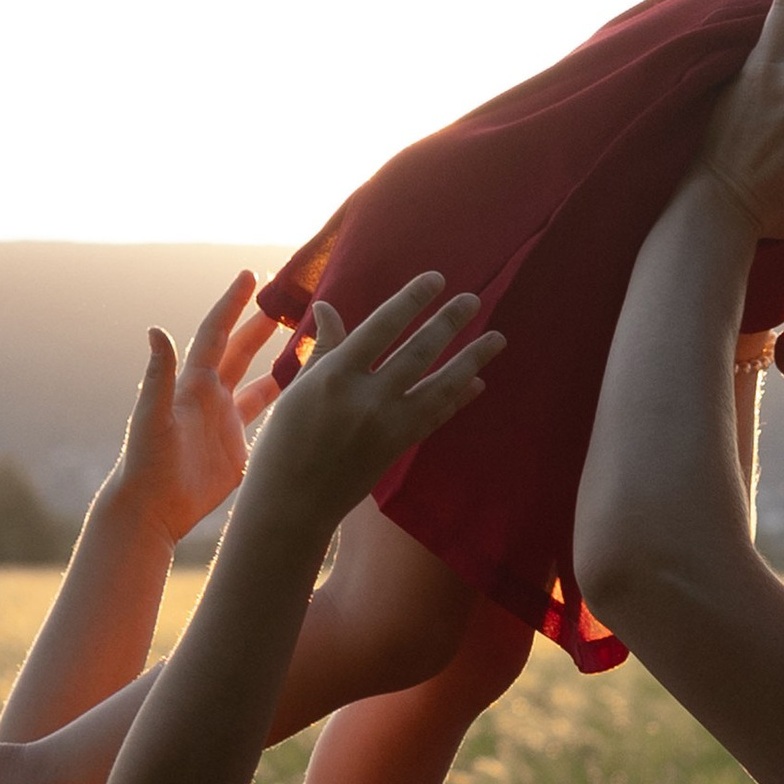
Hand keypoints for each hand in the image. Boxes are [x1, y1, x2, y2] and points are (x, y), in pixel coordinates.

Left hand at [113, 270, 280, 541]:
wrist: (152, 509)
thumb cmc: (147, 462)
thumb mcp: (153, 415)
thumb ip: (159, 374)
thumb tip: (155, 329)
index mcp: (193, 383)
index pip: (217, 332)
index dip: (233, 303)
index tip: (252, 276)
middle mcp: (210, 397)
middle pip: (240, 350)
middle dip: (260, 324)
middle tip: (285, 300)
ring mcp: (225, 423)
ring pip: (256, 383)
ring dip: (276, 361)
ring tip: (302, 343)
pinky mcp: (237, 450)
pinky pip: (264, 420)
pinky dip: (281, 405)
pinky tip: (299, 396)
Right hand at [242, 274, 501, 535]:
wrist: (294, 503)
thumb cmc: (285, 442)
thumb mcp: (298, 389)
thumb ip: (323, 349)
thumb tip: (328, 307)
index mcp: (336, 375)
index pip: (382, 326)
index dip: (411, 300)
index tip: (436, 280)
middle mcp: (367, 398)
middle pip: (418, 351)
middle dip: (449, 323)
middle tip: (473, 299)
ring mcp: (387, 426)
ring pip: (438, 385)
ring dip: (471, 360)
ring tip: (497, 339)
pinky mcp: (398, 448)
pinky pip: (435, 417)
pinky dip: (457, 398)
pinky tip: (477, 382)